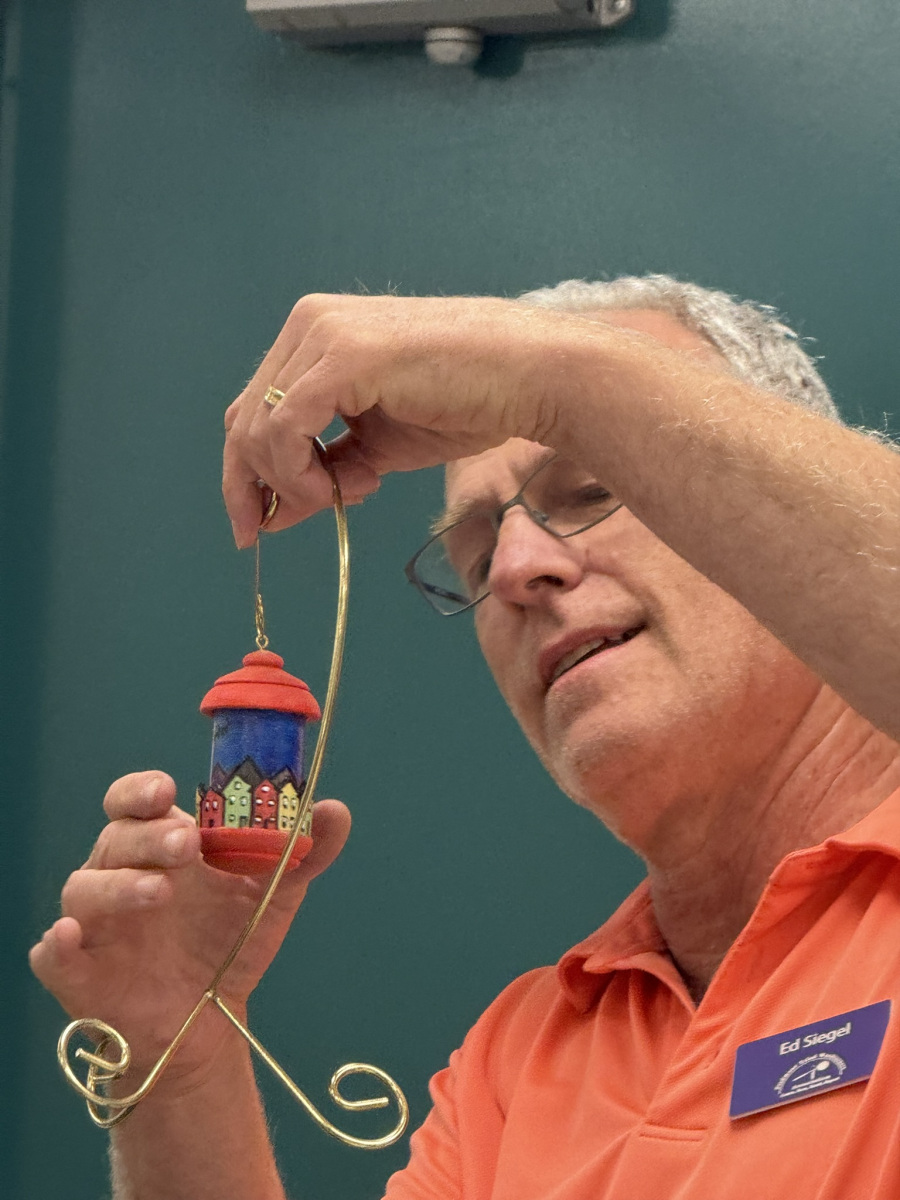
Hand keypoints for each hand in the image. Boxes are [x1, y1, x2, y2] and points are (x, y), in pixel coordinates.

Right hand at [30, 771, 349, 1088]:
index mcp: (160, 846)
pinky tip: (70, 937)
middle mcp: (121, 874)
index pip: (135, 801)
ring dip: (118, 884)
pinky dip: (57, 945)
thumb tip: (335, 808)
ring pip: (84, 888)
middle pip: (116, 838)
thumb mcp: (275, 893)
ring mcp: (97, 924)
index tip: (170, 789)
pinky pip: (52, 954)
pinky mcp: (80, 973)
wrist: (211, 1023)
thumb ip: (306, 851)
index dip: (143, 790)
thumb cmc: (230, 942)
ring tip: (162, 891)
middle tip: (187, 842)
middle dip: (149, 835)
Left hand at [223, 294, 577, 546]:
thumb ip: (325, 471)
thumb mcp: (378, 448)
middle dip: (254, 487)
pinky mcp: (345, 354)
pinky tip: (351, 484)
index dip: (245, 474)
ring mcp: (323, 333)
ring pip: (260, 430)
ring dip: (294, 484)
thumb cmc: (467, 404)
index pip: (253, 410)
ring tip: (351, 493)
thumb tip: (274, 514)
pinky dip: (303, 473)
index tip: (257, 523)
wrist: (531, 378)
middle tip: (276, 527)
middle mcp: (308, 323)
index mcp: (313, 335)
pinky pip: (287, 429)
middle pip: (243, 420)